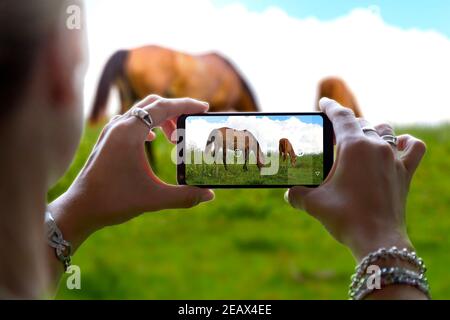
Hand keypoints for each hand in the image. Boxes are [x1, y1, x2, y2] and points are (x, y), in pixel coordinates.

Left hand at [49, 95, 213, 249]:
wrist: (80, 208)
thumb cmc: (114, 201)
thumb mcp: (154, 199)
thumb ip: (185, 196)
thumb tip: (210, 195)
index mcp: (130, 133)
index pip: (164, 107)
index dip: (186, 105)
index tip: (204, 108)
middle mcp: (119, 126)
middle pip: (153, 104)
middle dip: (176, 111)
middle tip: (191, 124)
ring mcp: (110, 132)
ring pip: (141, 112)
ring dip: (161, 118)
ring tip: (174, 137)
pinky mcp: (107, 140)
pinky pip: (130, 121)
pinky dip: (147, 124)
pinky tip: (152, 139)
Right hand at [285, 98, 425, 260]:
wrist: (376, 239)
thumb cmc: (345, 217)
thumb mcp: (313, 203)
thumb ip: (296, 194)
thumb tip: (288, 193)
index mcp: (354, 147)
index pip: (341, 116)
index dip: (330, 107)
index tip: (323, 103)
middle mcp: (376, 146)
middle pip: (361, 123)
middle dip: (345, 126)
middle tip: (331, 137)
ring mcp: (393, 158)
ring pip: (385, 130)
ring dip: (371, 130)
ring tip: (359, 141)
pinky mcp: (405, 172)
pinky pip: (413, 148)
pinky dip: (405, 143)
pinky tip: (396, 145)